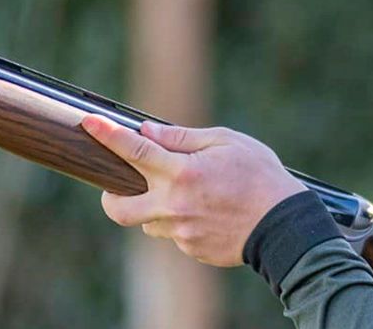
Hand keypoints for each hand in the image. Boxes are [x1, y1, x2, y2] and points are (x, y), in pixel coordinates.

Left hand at [81, 114, 305, 266]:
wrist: (284, 224)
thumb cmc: (260, 176)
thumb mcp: (228, 142)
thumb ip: (184, 138)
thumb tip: (147, 132)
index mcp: (183, 172)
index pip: (133, 151)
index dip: (106, 135)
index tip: (88, 122)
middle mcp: (175, 205)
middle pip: (117, 207)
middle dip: (111, 196)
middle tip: (121, 186)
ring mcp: (181, 232)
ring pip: (150, 222)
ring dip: (159, 208)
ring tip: (194, 198)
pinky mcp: (191, 249)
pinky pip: (176, 235)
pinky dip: (185, 223)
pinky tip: (212, 214)